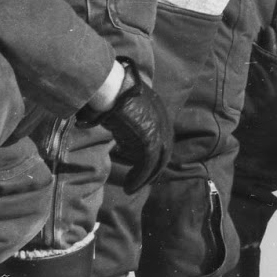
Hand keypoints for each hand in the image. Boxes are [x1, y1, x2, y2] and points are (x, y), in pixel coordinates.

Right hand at [81, 68, 172, 192]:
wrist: (112, 88)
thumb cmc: (112, 93)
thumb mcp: (126, 106)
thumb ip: (130, 119)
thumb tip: (119, 130)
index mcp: (160, 113)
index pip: (163, 139)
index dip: (155, 155)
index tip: (142, 166)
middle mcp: (164, 122)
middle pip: (164, 153)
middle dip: (153, 170)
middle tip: (139, 181)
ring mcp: (158, 131)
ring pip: (156, 162)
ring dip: (144, 178)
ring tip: (130, 188)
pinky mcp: (150, 140)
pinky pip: (147, 165)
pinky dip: (139, 178)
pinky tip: (129, 187)